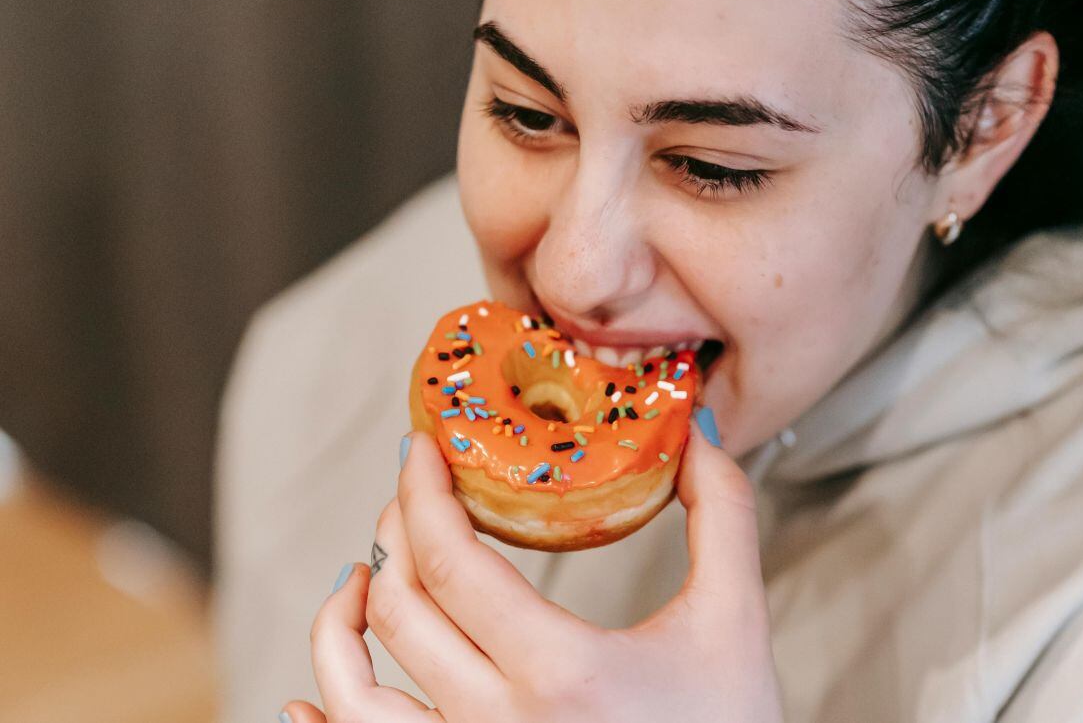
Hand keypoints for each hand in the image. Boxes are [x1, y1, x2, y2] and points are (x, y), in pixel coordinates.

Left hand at [283, 413, 782, 721]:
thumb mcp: (735, 622)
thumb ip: (722, 516)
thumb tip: (695, 427)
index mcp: (561, 673)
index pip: (450, 561)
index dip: (421, 493)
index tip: (419, 449)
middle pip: (399, 609)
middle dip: (392, 532)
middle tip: (412, 492)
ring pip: (354, 693)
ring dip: (340, 623)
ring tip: (361, 575)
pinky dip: (322, 720)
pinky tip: (308, 696)